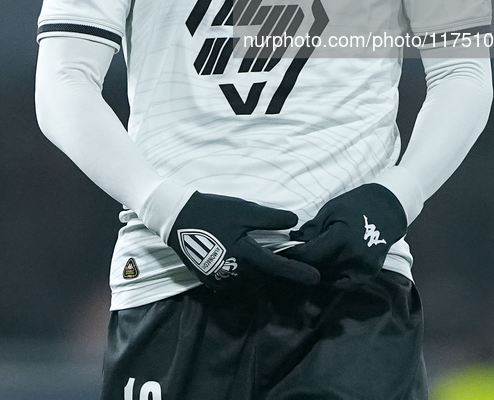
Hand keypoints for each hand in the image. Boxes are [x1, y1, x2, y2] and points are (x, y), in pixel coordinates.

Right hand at [167, 191, 319, 291]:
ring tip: (255, 252)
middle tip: (276, 251)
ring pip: (250, 282)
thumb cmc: (212, 211)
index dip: (298, 273)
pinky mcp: (210, 282)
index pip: (277, 268)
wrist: (177, 217)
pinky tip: (239, 258)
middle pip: (264, 276)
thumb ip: (270, 218)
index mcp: (244, 254)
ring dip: (258, 271)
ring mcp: (220, 280)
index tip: (315, 278)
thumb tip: (294, 221)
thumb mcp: (243, 210)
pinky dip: (242, 275)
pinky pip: (235, 284)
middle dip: (274, 267)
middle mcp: (234, 273)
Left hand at [281, 184, 406, 288]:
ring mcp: (363, 268)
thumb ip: (312, 229)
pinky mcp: (369, 274)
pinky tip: (326, 268)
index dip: (294, 255)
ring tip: (309, 260)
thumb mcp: (331, 210)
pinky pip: (344, 284)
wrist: (388, 209)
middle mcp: (353, 257)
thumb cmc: (356, 205)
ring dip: (317, 270)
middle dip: (303, 263)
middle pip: (318, 269)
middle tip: (293, 256)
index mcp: (342, 238)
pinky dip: (333, 278)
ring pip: (330, 278)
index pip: (310, 256)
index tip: (284, 252)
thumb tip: (292, 241)